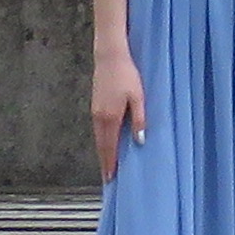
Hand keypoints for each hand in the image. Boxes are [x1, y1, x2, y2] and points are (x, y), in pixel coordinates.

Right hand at [90, 54, 143, 175]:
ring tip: (107, 165)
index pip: (109, 147)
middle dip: (104, 162)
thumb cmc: (127, 75)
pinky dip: (100, 140)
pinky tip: (105, 143)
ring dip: (102, 152)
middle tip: (107, 178)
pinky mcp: (95, 105)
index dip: (110, 163)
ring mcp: (94, 111)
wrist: (110, 56)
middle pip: (101, 145)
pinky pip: (97, 128)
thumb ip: (138, 119)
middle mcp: (99, 117)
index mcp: (110, 117)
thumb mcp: (138, 97)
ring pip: (97, 137)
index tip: (111, 177)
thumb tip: (139, 140)